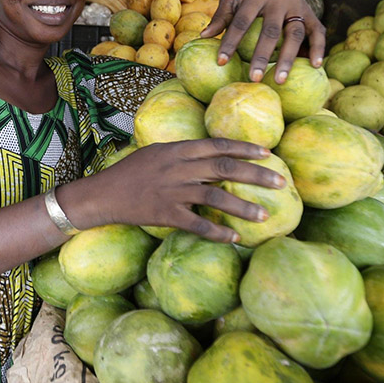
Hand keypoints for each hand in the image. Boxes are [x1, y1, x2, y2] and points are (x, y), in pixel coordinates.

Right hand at [69, 138, 286, 243]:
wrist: (103, 194)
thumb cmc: (129, 173)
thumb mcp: (156, 152)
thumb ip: (183, 153)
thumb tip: (212, 154)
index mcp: (176, 149)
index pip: (217, 144)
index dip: (244, 148)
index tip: (267, 152)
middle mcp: (177, 168)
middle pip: (224, 168)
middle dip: (256, 174)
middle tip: (280, 181)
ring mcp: (172, 191)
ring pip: (215, 197)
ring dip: (242, 206)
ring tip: (264, 215)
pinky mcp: (166, 214)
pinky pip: (197, 225)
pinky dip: (217, 232)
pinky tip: (234, 238)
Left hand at [200, 0, 325, 83]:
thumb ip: (221, 16)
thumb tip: (203, 36)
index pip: (242, 21)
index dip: (231, 42)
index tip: (221, 62)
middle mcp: (280, 0)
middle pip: (271, 31)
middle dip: (261, 55)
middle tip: (253, 78)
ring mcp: (298, 6)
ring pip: (295, 34)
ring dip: (288, 58)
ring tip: (279, 80)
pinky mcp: (311, 13)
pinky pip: (318, 31)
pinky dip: (318, 48)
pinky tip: (315, 65)